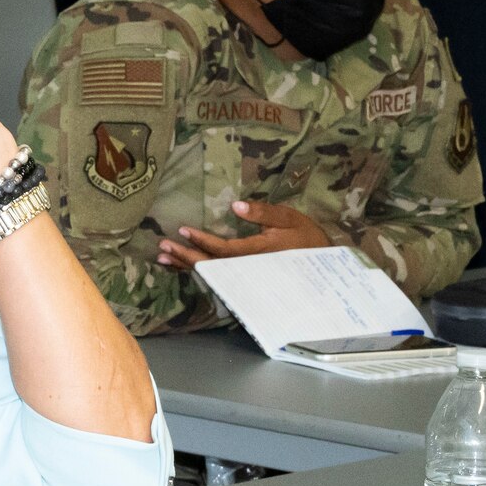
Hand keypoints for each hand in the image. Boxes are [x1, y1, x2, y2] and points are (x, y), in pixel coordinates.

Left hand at [157, 199, 332, 268]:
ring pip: (211, 274)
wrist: (323, 267)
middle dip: (185, 256)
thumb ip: (263, 213)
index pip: (223, 250)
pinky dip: (197, 271)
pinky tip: (180, 266)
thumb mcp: (289, 219)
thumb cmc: (305, 237)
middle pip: (210, 265)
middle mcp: (248, 269)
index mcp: (258, 253)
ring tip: (162, 259)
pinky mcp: (243, 279)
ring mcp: (244, 277)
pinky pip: (216, 277)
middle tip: (162, 247)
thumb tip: (236, 206)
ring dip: (185, 266)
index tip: (183, 230)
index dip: (202, 241)